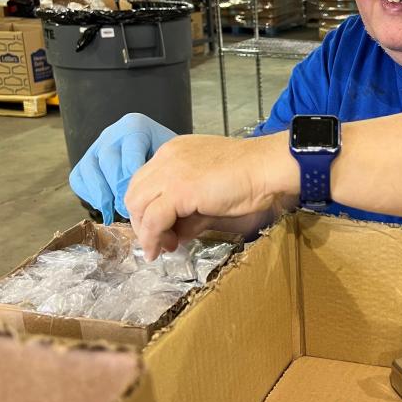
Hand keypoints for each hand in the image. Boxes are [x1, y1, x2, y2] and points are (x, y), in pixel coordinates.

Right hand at [68, 113, 176, 223]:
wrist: (161, 152)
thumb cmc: (170, 158)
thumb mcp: (173, 158)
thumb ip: (163, 171)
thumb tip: (150, 198)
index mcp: (136, 126)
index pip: (130, 153)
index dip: (134, 179)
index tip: (143, 198)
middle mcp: (113, 133)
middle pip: (107, 161)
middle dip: (117, 189)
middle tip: (128, 209)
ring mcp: (97, 145)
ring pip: (89, 169)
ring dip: (100, 194)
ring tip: (112, 212)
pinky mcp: (87, 160)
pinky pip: (78, 177)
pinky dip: (88, 193)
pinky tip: (104, 206)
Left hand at [125, 132, 297, 259]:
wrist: (266, 167)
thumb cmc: (250, 175)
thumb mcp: (210, 190)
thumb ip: (190, 209)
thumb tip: (176, 235)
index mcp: (174, 151)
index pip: (145, 182)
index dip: (147, 208)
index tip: (162, 229)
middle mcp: (167, 158)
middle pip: (135, 193)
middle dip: (142, 222)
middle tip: (160, 242)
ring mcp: (170, 172)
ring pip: (138, 206)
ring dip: (145, 232)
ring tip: (161, 248)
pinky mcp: (178, 191)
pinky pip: (153, 220)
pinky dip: (152, 238)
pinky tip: (159, 250)